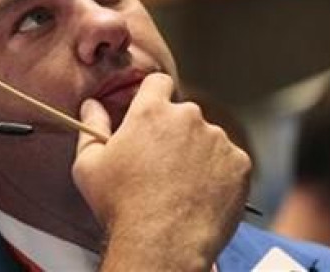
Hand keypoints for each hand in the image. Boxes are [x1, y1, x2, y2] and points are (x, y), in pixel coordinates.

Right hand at [72, 73, 251, 271]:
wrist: (162, 244)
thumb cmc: (122, 206)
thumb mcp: (90, 166)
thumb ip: (92, 128)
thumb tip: (91, 105)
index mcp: (152, 111)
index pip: (158, 83)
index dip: (154, 97)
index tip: (153, 116)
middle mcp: (189, 117)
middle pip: (184, 115)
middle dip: (176, 133)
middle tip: (163, 166)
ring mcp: (218, 139)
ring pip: (209, 139)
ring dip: (199, 155)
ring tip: (183, 188)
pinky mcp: (239, 162)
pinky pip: (230, 162)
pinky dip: (220, 175)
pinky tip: (202, 195)